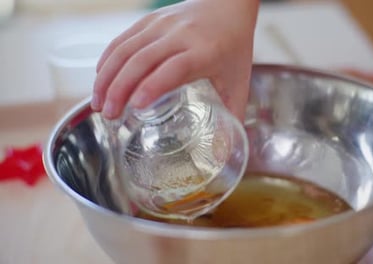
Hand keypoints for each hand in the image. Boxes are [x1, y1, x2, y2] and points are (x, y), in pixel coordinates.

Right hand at [91, 0, 258, 119]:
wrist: (229, 6)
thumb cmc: (235, 47)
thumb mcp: (239, 81)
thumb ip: (233, 115)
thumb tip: (222, 153)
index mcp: (204, 52)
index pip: (172, 68)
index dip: (152, 86)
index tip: (135, 108)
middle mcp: (180, 35)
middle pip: (141, 60)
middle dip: (119, 89)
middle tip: (109, 115)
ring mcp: (162, 25)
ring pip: (126, 49)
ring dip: (107, 77)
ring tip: (98, 103)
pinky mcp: (151, 20)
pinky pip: (123, 39)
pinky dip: (108, 59)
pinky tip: (100, 79)